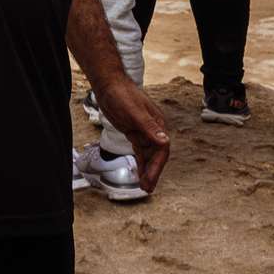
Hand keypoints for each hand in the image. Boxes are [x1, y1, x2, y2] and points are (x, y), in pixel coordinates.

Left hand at [92, 77, 170, 191]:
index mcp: (158, 124)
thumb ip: (149, 127)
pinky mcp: (134, 131)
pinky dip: (140, 161)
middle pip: (156, 155)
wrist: (108, 84)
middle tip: (147, 188)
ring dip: (147, 169)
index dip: (157, 166)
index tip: (151, 179)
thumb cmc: (122, 94)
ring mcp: (143, 131)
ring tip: (145, 186)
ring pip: (148, 154)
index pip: (162, 150)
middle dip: (153, 172)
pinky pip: (140, 150)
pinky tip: (140, 172)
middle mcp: (153, 129)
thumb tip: (165, 141)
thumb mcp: (134, 112)